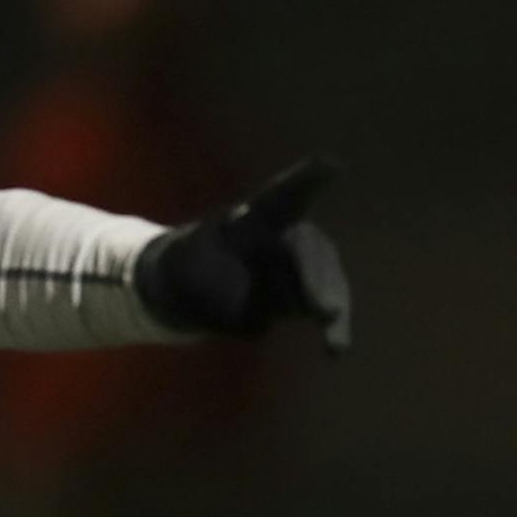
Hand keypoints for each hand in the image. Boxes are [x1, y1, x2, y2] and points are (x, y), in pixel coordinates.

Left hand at [135, 158, 351, 352]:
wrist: (188, 292)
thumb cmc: (181, 274)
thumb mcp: (183, 280)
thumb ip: (218, 296)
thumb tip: (261, 321)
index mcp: (246, 221)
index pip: (279, 198)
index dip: (306, 183)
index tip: (331, 167)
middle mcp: (278, 238)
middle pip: (308, 246)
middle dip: (318, 274)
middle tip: (324, 308)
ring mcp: (294, 267)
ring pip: (326, 277)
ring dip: (332, 303)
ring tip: (333, 338)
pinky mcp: (303, 295)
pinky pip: (327, 307)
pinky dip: (334, 325)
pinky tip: (335, 349)